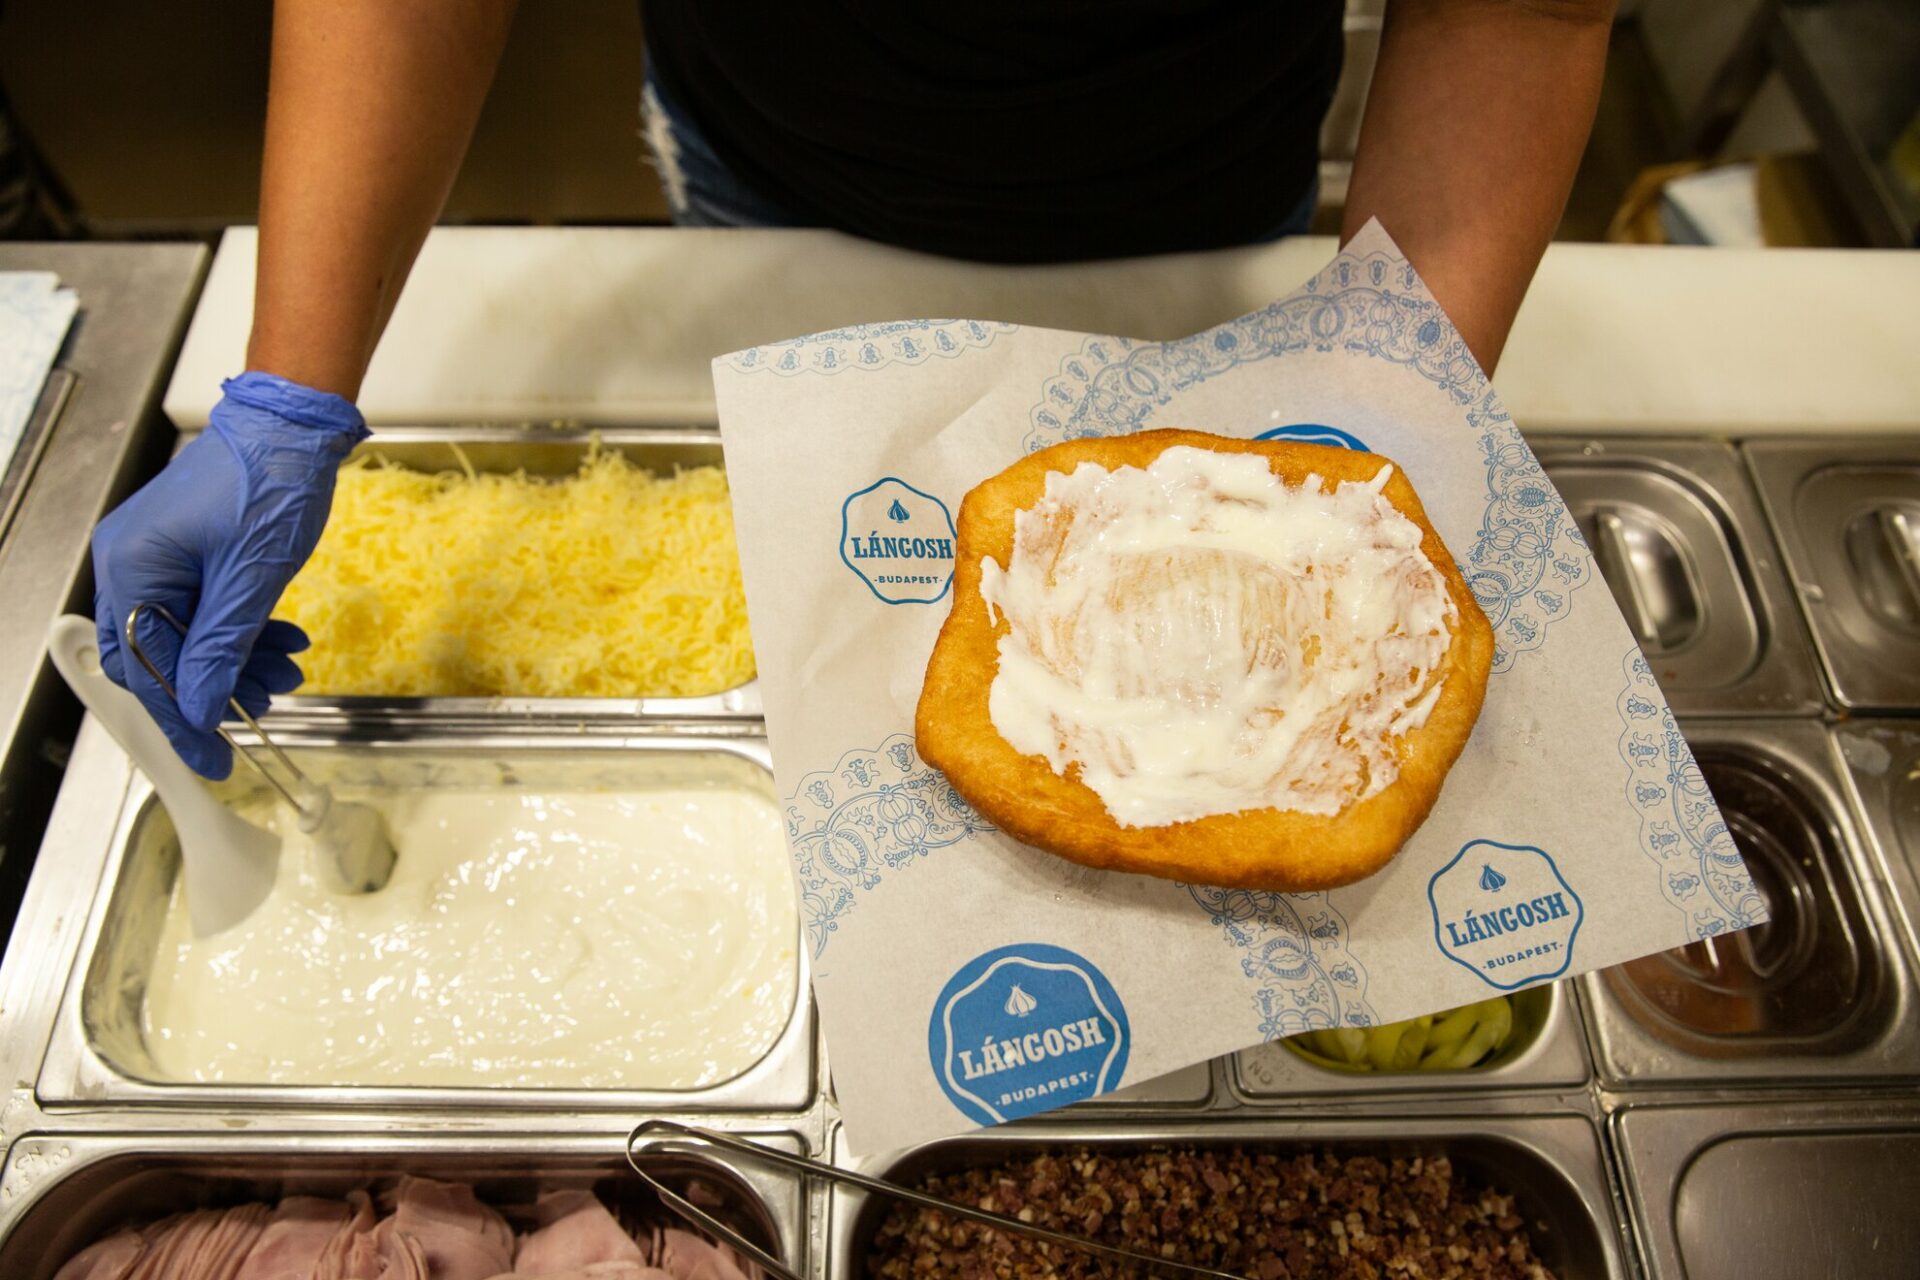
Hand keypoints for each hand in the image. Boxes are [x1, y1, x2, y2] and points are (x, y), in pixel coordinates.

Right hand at [90, 371, 367, 777]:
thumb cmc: (269, 483)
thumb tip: (197, 707)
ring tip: (288, 667)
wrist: (293, 424)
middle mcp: (133, 562)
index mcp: (132, 568)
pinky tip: (285, 638)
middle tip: (268, 701)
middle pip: (163, 654)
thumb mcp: (250, 578)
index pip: (145, 668)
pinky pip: (207, 606)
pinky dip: (245, 628)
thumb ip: (219, 646)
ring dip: (240, 657)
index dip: (182, 718)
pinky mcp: (190, 551)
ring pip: (191, 633)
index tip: (214, 759)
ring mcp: (159, 555)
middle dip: (218, 683)